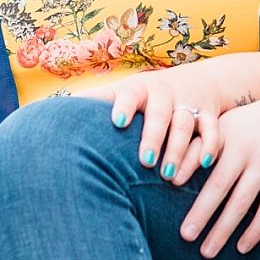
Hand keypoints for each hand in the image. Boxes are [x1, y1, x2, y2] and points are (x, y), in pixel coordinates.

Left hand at [76, 59, 233, 185]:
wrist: (197, 82)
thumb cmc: (146, 96)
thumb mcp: (121, 91)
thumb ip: (92, 100)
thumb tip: (45, 108)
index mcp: (139, 89)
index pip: (129, 95)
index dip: (124, 107)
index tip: (118, 122)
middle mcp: (165, 95)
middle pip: (161, 114)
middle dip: (154, 137)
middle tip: (146, 162)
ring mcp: (189, 104)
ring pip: (187, 125)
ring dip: (180, 150)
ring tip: (170, 177)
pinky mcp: (210, 114)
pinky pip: (214, 130)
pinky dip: (212, 145)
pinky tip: (207, 164)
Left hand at [178, 85, 259, 257]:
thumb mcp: (233, 122)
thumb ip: (206, 143)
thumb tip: (174, 173)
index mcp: (227, 132)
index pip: (200, 153)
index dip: (184, 168)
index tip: (165, 186)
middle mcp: (246, 147)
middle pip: (218, 187)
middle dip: (200, 214)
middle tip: (185, 237)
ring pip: (241, 203)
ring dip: (223, 230)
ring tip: (207, 251)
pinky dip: (254, 230)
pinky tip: (242, 247)